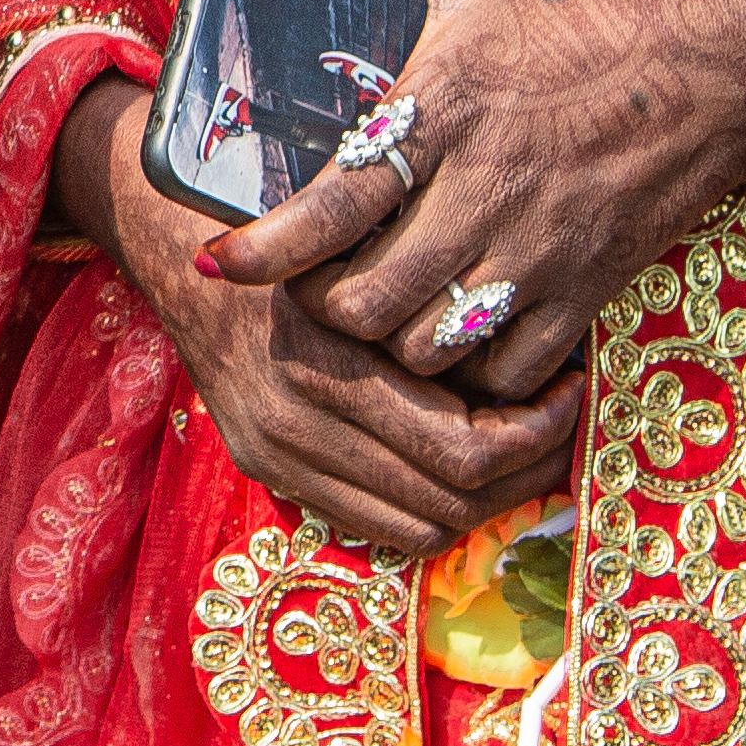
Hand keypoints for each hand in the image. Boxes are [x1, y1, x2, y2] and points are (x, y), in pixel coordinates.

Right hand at [55, 77, 576, 556]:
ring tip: (522, 444)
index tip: (566, 388)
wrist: (178, 240)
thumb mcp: (360, 240)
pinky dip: (431, 505)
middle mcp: (294, 424)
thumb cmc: (288, 221)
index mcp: (322, 363)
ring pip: (420, 523)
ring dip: (486, 497)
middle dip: (525, 470)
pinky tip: (458, 461)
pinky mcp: (267, 468)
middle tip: (560, 420)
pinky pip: (376, 525)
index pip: (462, 449)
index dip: (534, 434)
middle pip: (450, 499)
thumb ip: (433, 303)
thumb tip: (534, 347)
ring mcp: (275, 453)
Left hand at [217, 0, 745, 409]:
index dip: (263, 247)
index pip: (330, 203)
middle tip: (308, 283)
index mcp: (443, 108)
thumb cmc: (587, 0)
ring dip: (389, 341)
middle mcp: (486, 192)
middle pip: (368, 302)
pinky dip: (471, 367)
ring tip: (375, 307)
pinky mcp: (590, 285)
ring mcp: (541, 249)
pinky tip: (455, 331)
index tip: (218, 257)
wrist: (722, 64)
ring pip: (432, 349)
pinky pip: (511, 370)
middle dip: (319, 308)